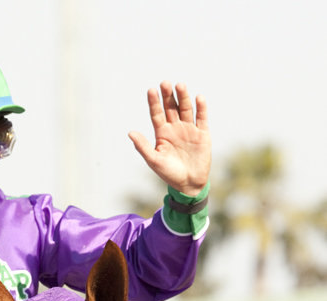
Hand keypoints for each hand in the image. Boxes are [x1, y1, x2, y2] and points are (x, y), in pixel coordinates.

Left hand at [129, 81, 210, 195]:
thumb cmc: (169, 174)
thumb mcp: (154, 160)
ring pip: (186, 109)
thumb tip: (130, 132)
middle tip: (165, 83)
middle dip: (168, 95)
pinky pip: (202, 118)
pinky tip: (198, 98)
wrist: (188, 184)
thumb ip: (142, 146)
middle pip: (171, 107)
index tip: (151, 90)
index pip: (157, 114)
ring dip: (183, 97)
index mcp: (162, 133)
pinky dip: (201, 108)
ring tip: (180, 85)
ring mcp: (189, 129)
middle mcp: (175, 128)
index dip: (154, 102)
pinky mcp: (202, 134)